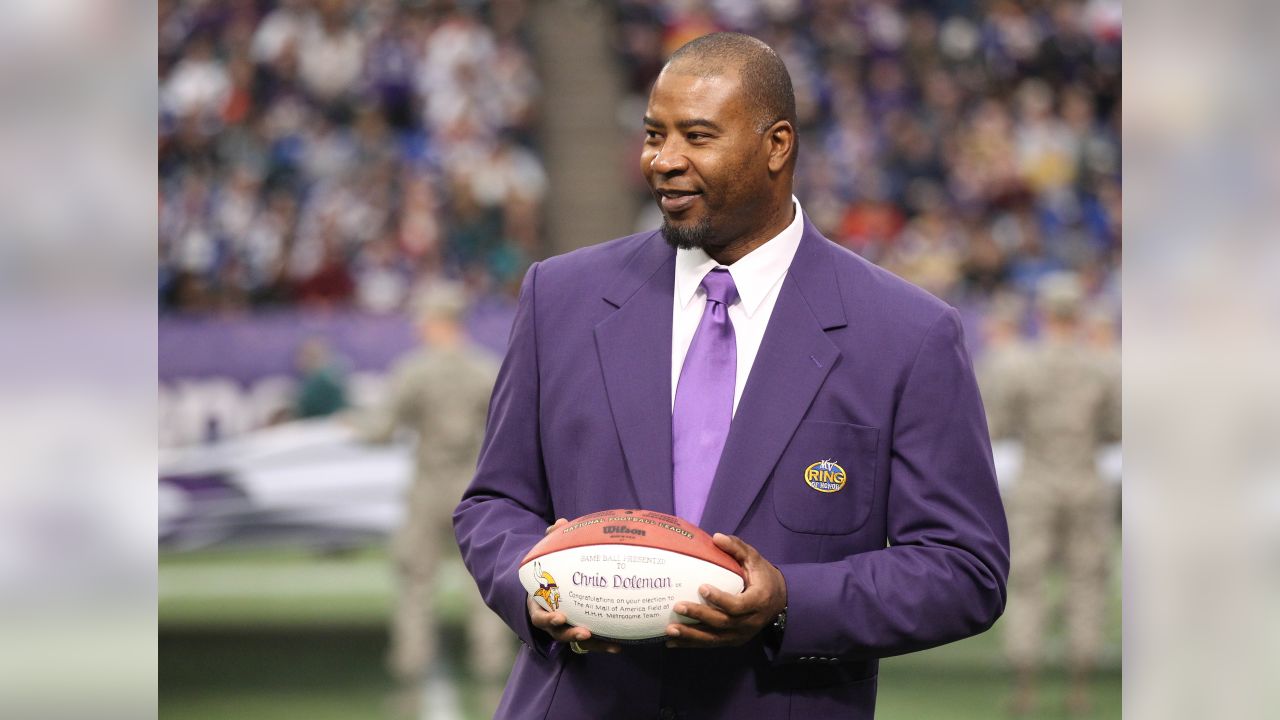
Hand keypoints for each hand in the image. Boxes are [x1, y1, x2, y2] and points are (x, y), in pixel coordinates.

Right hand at [527, 518, 620, 653]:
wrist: (548, 585)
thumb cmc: (550, 570)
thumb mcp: (547, 556)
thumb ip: (552, 540)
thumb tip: (561, 522)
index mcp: (540, 605)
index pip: (539, 617)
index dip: (548, 618)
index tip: (560, 616)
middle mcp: (552, 621)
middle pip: (559, 634)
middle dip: (571, 635)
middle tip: (585, 633)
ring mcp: (566, 629)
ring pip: (577, 642)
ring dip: (593, 644)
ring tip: (610, 644)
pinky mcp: (582, 631)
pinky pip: (592, 641)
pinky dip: (604, 643)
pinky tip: (620, 644)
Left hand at [664, 533, 786, 648]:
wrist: (780, 601)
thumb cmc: (763, 577)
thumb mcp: (754, 559)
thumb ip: (737, 548)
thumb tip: (716, 537)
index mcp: (758, 601)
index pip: (738, 605)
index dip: (720, 599)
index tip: (702, 587)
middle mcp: (750, 622)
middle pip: (723, 623)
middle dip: (700, 616)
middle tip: (678, 606)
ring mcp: (741, 635)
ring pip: (714, 638)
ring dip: (691, 635)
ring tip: (670, 630)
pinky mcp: (733, 641)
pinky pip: (711, 643)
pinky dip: (691, 643)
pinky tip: (672, 643)